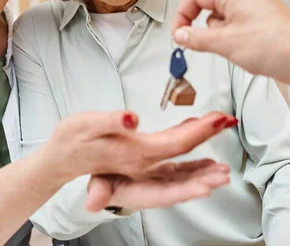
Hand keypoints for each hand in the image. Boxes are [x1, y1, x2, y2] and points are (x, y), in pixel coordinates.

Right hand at [46, 110, 236, 182]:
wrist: (59, 159)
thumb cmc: (70, 141)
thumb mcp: (84, 126)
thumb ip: (109, 122)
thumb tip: (131, 120)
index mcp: (134, 157)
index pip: (174, 146)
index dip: (198, 132)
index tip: (218, 119)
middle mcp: (142, 166)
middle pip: (183, 160)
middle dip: (209, 146)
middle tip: (229, 127)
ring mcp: (143, 167)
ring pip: (181, 169)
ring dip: (204, 163)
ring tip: (225, 159)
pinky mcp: (141, 162)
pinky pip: (171, 163)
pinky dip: (188, 154)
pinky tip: (199, 141)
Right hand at [85, 159, 229, 211]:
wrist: (103, 177)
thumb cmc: (100, 179)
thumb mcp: (96, 183)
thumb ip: (98, 192)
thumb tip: (93, 203)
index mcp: (138, 193)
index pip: (164, 195)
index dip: (184, 192)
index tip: (204, 190)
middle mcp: (154, 188)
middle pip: (182, 187)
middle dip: (204, 182)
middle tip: (223, 177)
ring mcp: (162, 179)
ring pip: (188, 177)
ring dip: (207, 173)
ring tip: (224, 170)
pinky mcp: (165, 170)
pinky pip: (185, 167)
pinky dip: (200, 164)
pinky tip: (213, 162)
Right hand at [171, 0, 289, 84]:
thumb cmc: (275, 44)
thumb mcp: (225, 43)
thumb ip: (197, 38)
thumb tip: (180, 35)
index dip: (183, 16)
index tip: (179, 35)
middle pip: (209, 9)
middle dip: (204, 30)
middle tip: (204, 47)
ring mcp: (255, 11)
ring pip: (224, 23)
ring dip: (221, 39)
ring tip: (234, 52)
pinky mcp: (263, 25)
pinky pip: (238, 31)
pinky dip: (235, 43)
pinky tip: (246, 55)